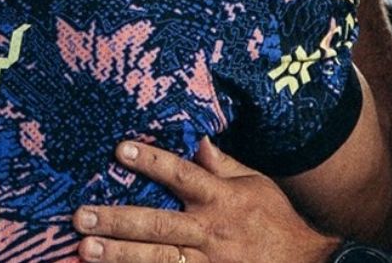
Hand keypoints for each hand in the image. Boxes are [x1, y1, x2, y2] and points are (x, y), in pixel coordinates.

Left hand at [72, 139, 340, 262]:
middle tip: (81, 217)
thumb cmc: (278, 219)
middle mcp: (212, 232)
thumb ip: (223, 165)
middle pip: (158, 225)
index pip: (181, 175)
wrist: (310, 262)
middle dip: (118, 221)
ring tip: (85, 249)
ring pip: (159, 260)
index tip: (120, 149)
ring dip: (120, 255)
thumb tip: (197, 140)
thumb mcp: (256, 183)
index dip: (151, 162)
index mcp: (222, 199)